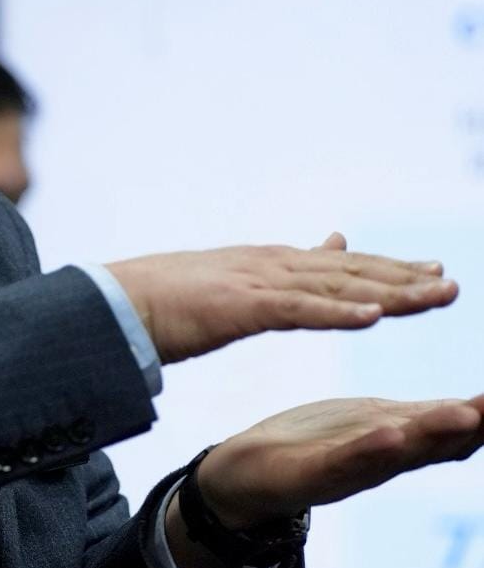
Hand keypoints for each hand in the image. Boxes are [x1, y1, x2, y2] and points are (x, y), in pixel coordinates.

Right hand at [105, 233, 455, 363]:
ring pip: (337, 287)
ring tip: (434, 296)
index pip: (340, 268)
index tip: (431, 273)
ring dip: (389, 292)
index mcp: (269, 264)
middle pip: (351, 273)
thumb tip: (311, 250)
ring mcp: (258, 282)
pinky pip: (300, 311)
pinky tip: (373, 317)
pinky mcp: (242, 305)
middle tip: (450, 283)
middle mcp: (272, 265)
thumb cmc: (164, 299)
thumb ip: (274, 273)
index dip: (388, 271)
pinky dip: (338, 312)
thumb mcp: (229, 282)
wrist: (116, 302)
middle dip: (404, 279)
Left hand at [196, 393, 483, 527]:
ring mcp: (352, 469)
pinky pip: (344, 461)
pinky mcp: (312, 475)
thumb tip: (477, 410)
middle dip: (481, 424)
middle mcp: (387, 459)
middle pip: (445, 441)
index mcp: (404, 440)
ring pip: (402, 452)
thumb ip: (426, 420)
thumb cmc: (316, 444)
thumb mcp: (380, 425)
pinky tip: (391, 433)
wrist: (244, 477)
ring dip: (435, 434)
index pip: (463, 426)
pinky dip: (369, 448)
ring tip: (467, 413)